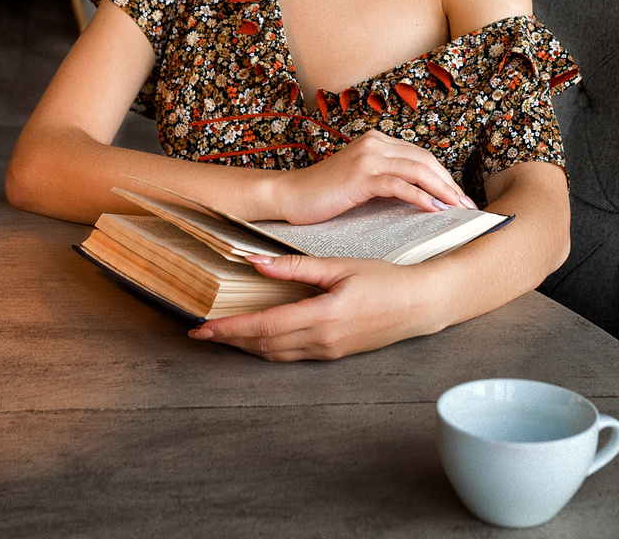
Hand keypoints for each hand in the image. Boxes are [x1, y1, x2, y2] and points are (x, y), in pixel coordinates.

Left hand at [188, 253, 438, 360]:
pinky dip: (267, 348)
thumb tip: (257, 262)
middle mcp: (322, 340)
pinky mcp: (334, 354)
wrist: (420, 304)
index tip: (202, 327)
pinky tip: (256, 338)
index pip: (264, 325)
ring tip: (221, 335)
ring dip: (246, 346)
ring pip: (275, 353)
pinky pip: (291, 355)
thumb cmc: (384, 280)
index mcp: (322, 316)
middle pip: (263, 344)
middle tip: (199, 333)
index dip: (230, 327)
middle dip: (229, 339)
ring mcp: (328, 351)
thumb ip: (296, 267)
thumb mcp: (339, 266)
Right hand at [275, 130, 474, 224]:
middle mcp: (374, 143)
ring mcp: (367, 158)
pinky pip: (399, 185)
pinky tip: (433, 210)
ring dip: (442, 190)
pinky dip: (420, 197)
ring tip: (457, 208)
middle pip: (425, 160)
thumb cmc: (324, 193)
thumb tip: (421, 196)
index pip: (421, 155)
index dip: (444, 176)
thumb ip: (387, 179)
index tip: (459, 197)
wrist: (290, 196)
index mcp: (376, 141)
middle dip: (450, 184)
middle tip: (467, 206)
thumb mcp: (360, 180)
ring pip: (417, 170)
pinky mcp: (360, 176)